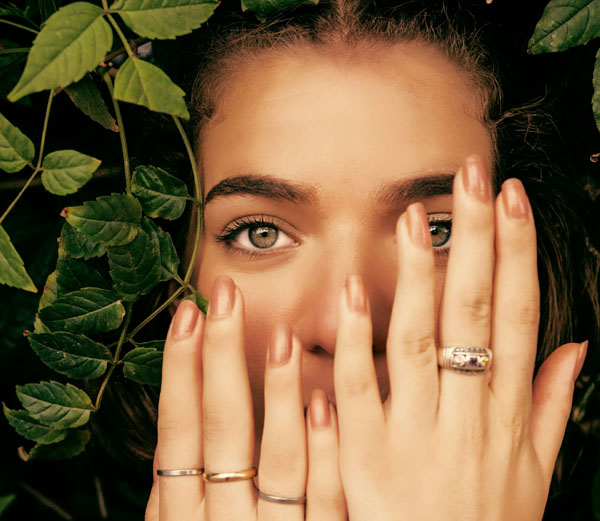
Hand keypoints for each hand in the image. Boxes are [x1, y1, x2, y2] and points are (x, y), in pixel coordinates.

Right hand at [145, 277, 346, 520]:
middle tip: (226, 294)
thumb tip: (163, 451)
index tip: (188, 312)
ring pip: (279, 458)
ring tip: (284, 335)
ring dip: (280, 392)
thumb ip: (173, 501)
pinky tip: (324, 404)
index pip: (178, 429)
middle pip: (223, 427)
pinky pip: (326, 501)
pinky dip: (324, 453)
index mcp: (184, 515)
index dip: (180, 368)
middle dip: (221, 354)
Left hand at [333, 155, 584, 520]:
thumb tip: (574, 349)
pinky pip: (362, 388)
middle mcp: (468, 414)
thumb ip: (551, 408)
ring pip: (420, 340)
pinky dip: (358, 340)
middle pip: (474, 313)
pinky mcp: (369, 454)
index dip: (516, 255)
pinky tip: (351, 291)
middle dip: (474, 241)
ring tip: (415, 219)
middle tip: (470, 179)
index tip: (511, 201)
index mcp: (507, 413)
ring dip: (418, 277)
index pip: (517, 316)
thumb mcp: (535, 475)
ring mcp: (418, 432)